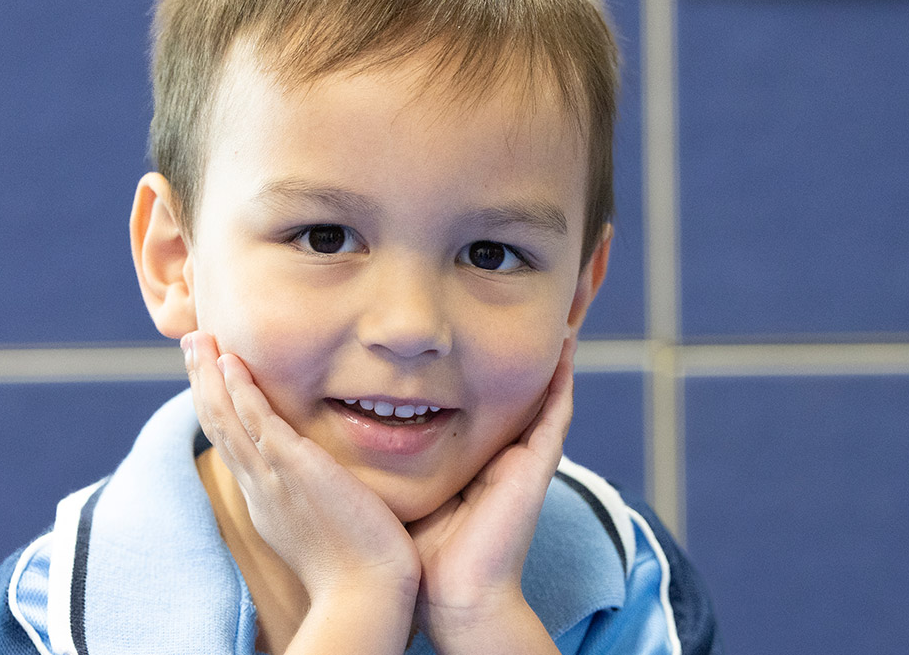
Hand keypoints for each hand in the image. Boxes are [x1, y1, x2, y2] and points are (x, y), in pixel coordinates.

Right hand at [183, 331, 419, 613]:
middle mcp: (259, 486)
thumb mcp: (328, 524)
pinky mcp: (293, 469)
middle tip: (193, 344)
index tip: (212, 378)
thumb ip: (321, 499)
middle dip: (202, 383)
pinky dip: (239, 390)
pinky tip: (230, 361)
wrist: (365, 593)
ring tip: (199, 339)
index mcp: (266, 498)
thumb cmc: (360, 567)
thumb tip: (331, 487)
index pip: (234, 444)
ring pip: (226, 418)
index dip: (219, 408)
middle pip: (218, 426)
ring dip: (209, 375)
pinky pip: (256, 421)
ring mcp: (271, 477)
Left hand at [407, 336, 576, 647]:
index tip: (467, 336)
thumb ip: (383, 462)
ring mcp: (525, 460)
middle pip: (511, 393)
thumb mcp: (399, 491)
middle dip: (512, 355)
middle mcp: (503, 458)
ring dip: (549, 359)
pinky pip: (556, 412)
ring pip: (541, 395)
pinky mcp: (538, 465)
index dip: (476, 370)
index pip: (475, 405)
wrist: (453, 596)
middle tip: (511, 312)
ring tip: (554, 316)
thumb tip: (342, 426)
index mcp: (473, 465)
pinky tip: (566, 346)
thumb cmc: (419, 555)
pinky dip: (562, 380)